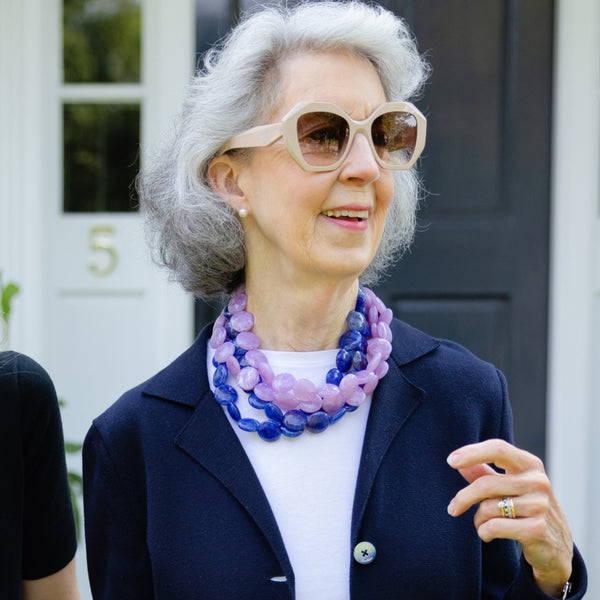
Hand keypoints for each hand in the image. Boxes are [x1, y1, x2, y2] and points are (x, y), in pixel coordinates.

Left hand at [446, 439, 572, 596]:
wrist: (556, 545)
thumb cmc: (524, 507)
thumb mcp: (507, 486)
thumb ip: (483, 473)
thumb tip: (456, 462)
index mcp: (529, 464)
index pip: (498, 448)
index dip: (472, 453)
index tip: (450, 461)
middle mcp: (538, 481)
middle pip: (486, 483)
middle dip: (463, 498)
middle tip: (452, 508)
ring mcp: (540, 505)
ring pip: (488, 508)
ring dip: (478, 519)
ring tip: (483, 523)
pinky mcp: (538, 528)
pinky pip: (495, 527)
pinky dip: (484, 532)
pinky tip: (487, 534)